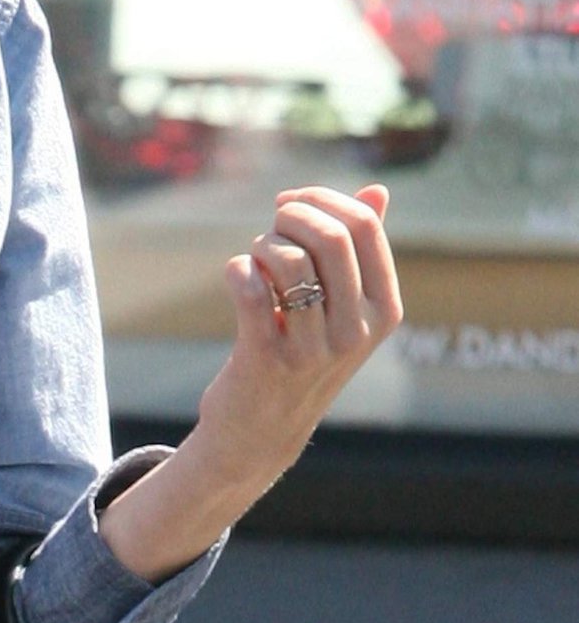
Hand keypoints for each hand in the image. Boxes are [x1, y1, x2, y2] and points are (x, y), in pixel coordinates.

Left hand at [97, 183, 402, 582]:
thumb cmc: (302, 355)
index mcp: (384, 308)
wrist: (261, 431)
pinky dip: (237, 271)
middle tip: (269, 229)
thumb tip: (379, 192)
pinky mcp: (268, 357)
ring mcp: (315, 347)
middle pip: (330, 236)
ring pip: (288, 260)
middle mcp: (358, 330)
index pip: (364, 226)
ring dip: (261, 245)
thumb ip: (361, 250)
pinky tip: (238, 278)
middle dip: (288, 216)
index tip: (289, 204)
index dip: (319, 199)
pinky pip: (250, 288)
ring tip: (255, 261)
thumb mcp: (344, 308)